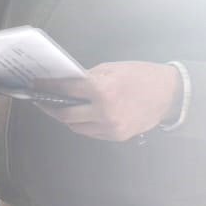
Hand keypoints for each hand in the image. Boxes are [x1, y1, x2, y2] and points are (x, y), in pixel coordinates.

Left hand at [37, 61, 183, 141]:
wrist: (171, 95)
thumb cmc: (140, 75)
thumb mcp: (112, 69)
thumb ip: (87, 77)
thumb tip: (66, 83)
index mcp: (102, 90)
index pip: (66, 89)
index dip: (48, 86)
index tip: (35, 85)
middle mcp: (104, 112)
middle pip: (65, 114)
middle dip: (50, 107)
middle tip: (42, 100)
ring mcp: (111, 127)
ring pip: (76, 127)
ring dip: (65, 117)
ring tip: (57, 108)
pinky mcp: (117, 136)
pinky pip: (91, 132)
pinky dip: (82, 124)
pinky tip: (77, 115)